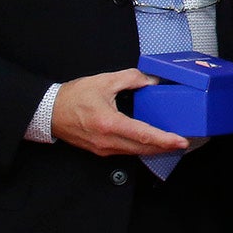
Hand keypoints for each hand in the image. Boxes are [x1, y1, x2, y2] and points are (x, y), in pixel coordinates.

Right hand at [51, 69, 188, 156]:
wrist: (49, 112)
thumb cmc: (73, 97)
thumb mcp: (104, 81)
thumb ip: (131, 79)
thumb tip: (151, 80)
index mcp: (109, 123)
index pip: (143, 135)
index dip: (164, 139)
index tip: (181, 141)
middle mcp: (107, 141)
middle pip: (143, 149)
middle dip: (165, 147)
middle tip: (183, 143)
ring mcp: (103, 149)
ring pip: (135, 152)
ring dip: (153, 149)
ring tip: (170, 143)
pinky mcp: (100, 151)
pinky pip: (125, 152)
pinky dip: (140, 148)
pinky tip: (149, 142)